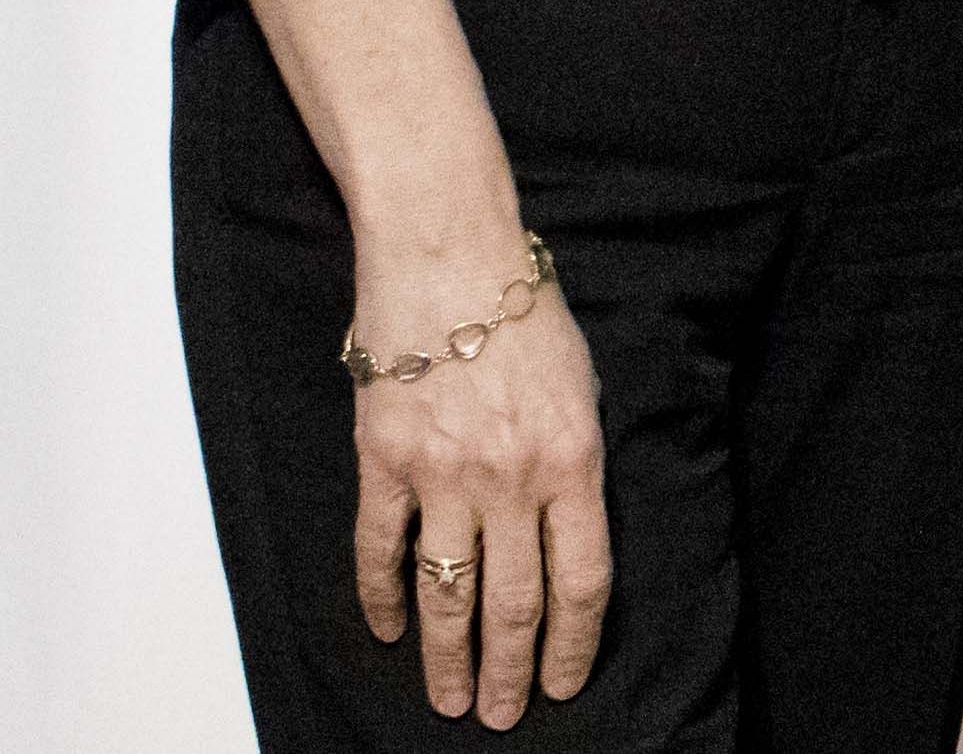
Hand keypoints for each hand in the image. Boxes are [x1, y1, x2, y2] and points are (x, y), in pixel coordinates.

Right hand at [346, 233, 608, 727]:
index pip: (581, 579)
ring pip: (446, 592)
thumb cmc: (525, 311)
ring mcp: (442, 475)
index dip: (571, 643)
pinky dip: (380, 599)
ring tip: (449, 700)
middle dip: (509, 670)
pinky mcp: (384, 462)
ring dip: (448, 656)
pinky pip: (380, 549)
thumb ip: (576, 463)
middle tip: (498, 716)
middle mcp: (510, 478)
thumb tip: (566, 531)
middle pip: (513, 601)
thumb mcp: (582, 386)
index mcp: (574, 460)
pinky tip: (390, 632)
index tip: (562, 683)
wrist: (449, 255)